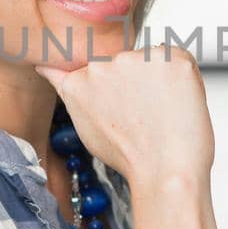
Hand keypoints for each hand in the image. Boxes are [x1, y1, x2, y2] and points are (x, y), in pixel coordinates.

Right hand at [35, 44, 213, 188]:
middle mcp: (104, 64)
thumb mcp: (85, 126)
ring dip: (159, 78)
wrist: (165, 171)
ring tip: (162, 112)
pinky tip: (178, 102)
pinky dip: (182, 78)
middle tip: (145, 115)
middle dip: (137, 83)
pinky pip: (178, 58)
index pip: (97, 69)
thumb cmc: (131, 157)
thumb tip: (44, 68)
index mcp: (79, 81)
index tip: (124, 106)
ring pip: (151, 59)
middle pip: (125, 63)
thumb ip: (68, 91)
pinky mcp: (170, 57)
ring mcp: (137, 57)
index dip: (117, 89)